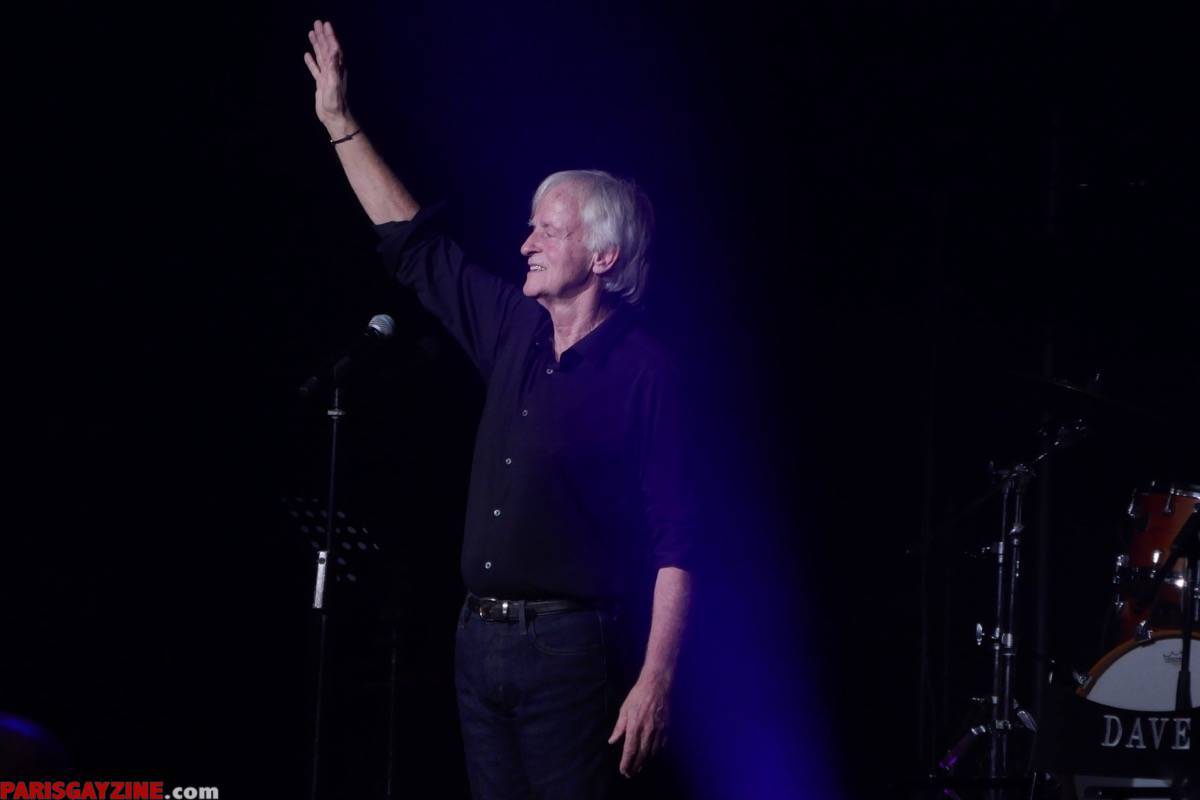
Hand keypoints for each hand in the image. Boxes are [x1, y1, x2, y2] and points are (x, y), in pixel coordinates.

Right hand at [303, 20, 354, 135]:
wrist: (334, 116)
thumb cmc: (336, 102)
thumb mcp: (334, 83)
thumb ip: (334, 67)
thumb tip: (334, 51)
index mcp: (337, 68)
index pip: (333, 48)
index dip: (330, 36)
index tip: (325, 25)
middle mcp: (333, 70)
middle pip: (327, 48)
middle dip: (322, 36)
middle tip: (317, 23)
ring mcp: (327, 76)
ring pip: (321, 56)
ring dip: (316, 45)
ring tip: (311, 33)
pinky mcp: (321, 83)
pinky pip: (315, 69)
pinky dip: (311, 61)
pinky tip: (307, 55)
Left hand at [607, 673, 669, 777]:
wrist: (656, 685)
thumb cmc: (638, 696)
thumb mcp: (624, 709)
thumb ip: (619, 727)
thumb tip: (612, 740)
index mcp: (634, 726)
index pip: (630, 750)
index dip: (626, 762)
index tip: (623, 770)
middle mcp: (647, 731)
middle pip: (641, 754)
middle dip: (635, 766)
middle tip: (630, 774)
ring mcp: (658, 730)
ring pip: (652, 751)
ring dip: (645, 761)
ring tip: (640, 767)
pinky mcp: (666, 727)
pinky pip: (662, 744)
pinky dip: (656, 752)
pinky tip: (652, 755)